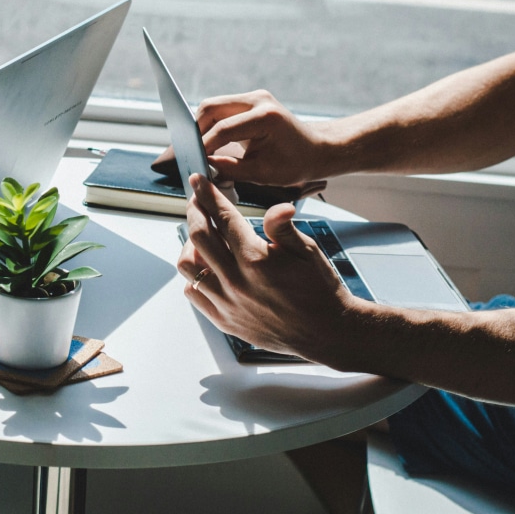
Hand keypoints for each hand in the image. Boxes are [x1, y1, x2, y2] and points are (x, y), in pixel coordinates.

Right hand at [154, 90, 325, 186]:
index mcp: (265, 117)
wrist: (317, 149)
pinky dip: (211, 124)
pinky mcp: (250, 101)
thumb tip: (203, 168)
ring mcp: (254, 97)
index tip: (192, 162)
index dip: (203, 146)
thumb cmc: (296, 164)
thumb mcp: (263, 174)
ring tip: (198, 149)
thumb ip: (230, 169)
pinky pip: (221, 108)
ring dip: (202, 126)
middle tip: (189, 153)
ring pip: (213, 106)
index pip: (222, 129)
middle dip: (196, 130)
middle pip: (211, 108)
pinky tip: (208, 142)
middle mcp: (258, 100)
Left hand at [177, 173, 353, 361]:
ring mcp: (227, 303)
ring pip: (188, 266)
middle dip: (195, 212)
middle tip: (197, 202)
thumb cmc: (319, 289)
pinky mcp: (224, 320)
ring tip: (202, 236)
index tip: (198, 181)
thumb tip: (278, 206)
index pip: (222, 217)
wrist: (326, 332)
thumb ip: (283, 227)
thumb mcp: (307, 251)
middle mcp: (236, 281)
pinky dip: (194, 276)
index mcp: (256, 259)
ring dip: (190, 245)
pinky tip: (207, 267)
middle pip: (198, 236)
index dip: (208, 195)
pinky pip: (193, 293)